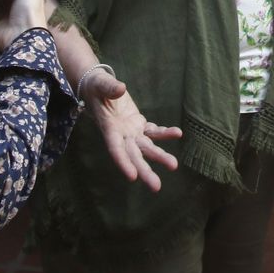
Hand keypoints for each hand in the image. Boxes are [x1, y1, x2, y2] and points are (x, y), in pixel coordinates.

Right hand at [80, 66, 182, 192]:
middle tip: (156, 187)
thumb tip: (121, 89)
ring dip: (160, 156)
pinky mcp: (139, 125)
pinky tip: (177, 133)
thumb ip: (109, 87)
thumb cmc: (96, 88)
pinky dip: (165, 133)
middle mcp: (121, 135)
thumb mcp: (100, 84)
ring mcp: (131, 132)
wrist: (99, 89)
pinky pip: (154, 131)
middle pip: (133, 156)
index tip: (132, 177)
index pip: (115, 149)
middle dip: (145, 171)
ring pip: (146, 147)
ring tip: (174, 165)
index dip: (123, 162)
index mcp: (108, 129)